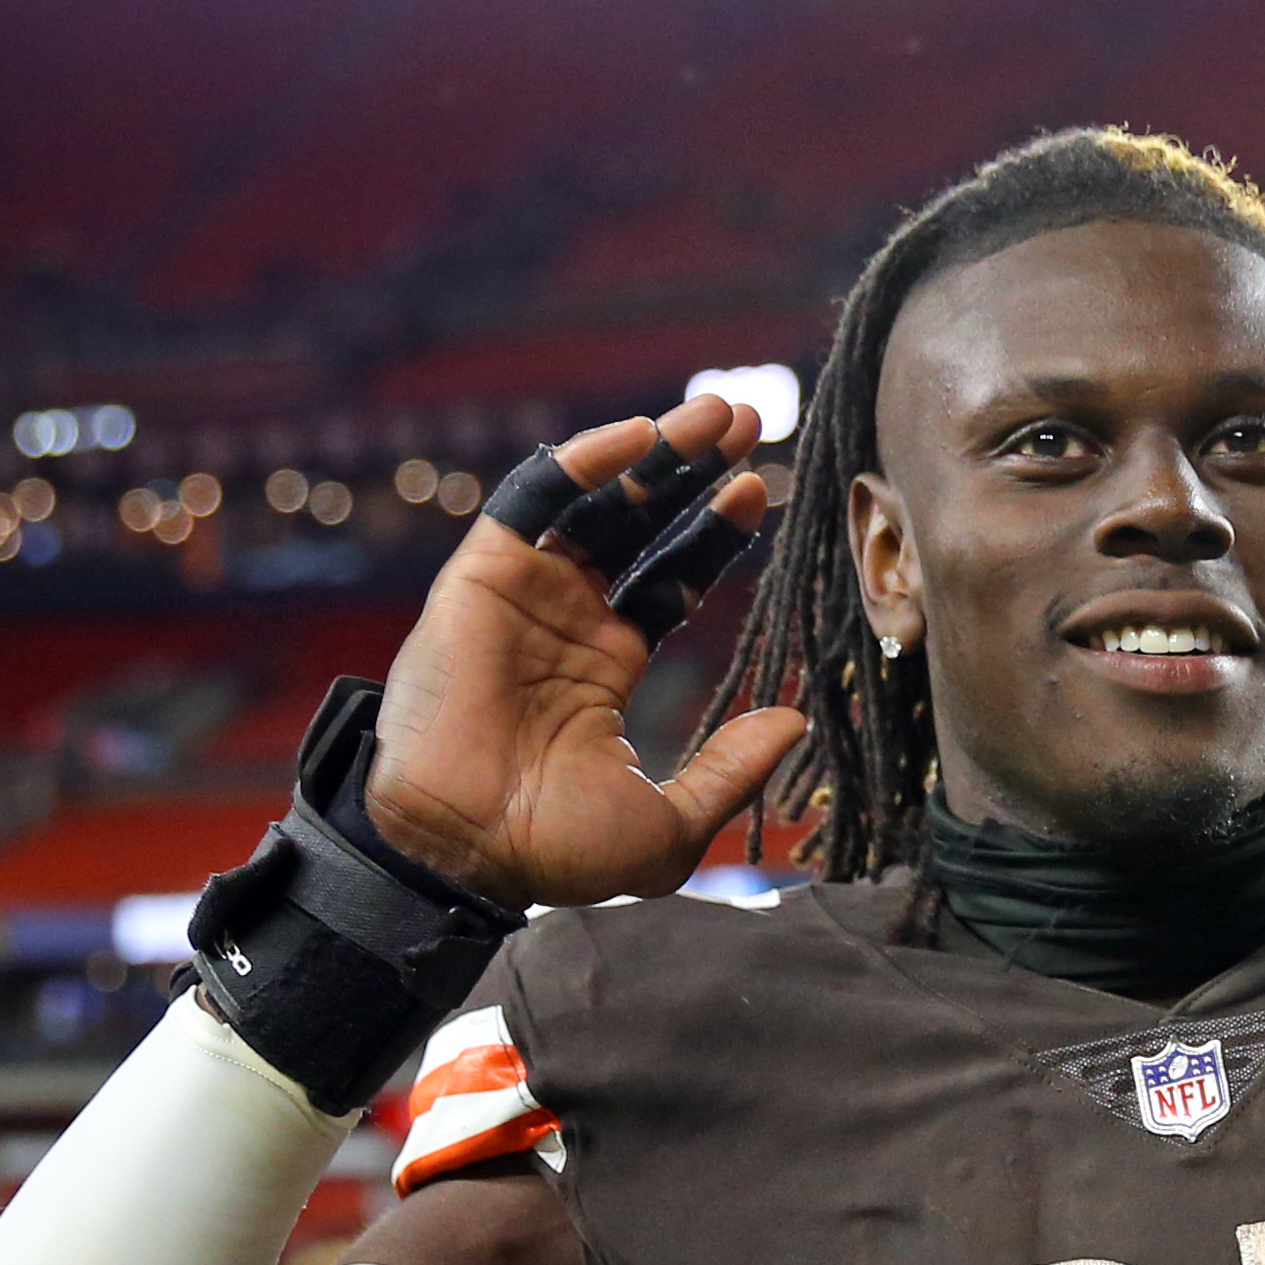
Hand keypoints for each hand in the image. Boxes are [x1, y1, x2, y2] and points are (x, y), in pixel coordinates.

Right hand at [367, 395, 803, 909]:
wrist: (469, 850)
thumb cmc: (558, 851)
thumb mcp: (672, 823)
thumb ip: (732, 770)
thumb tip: (796, 722)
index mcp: (605, 668)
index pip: (667, 580)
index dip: (711, 535)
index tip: (758, 490)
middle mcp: (565, 621)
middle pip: (638, 525)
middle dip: (693, 472)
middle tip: (750, 420)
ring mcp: (523, 595)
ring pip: (594, 501)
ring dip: (653, 453)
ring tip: (717, 413)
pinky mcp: (482, 579)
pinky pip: (530, 502)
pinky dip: (581, 463)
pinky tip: (638, 434)